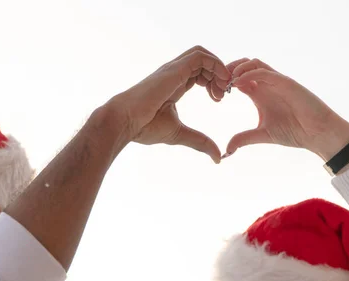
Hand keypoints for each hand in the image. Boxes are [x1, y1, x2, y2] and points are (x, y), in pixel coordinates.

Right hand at [107, 46, 230, 162]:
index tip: (219, 99)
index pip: (199, 73)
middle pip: (203, 62)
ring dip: (218, 68)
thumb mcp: (179, 134)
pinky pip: (200, 56)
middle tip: (223, 94)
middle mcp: (174, 73)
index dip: (214, 82)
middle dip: (219, 74)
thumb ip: (200, 142)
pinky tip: (219, 83)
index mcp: (174, 85)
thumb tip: (218, 158)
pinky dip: (215, 64)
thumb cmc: (144, 127)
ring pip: (202, 54)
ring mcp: (174, 69)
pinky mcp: (174, 69)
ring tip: (223, 88)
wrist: (125, 121)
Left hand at [223, 58, 348, 160]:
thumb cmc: (294, 132)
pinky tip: (237, 84)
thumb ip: (244, 138)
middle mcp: (267, 84)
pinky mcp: (286, 82)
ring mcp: (276, 81)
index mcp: (259, 93)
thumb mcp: (262, 135)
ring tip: (225, 82)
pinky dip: (249, 74)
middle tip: (215, 83)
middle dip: (227, 70)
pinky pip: (264, 71)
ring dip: (236, 68)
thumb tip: (226, 150)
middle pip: (243, 65)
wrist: (318, 133)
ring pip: (253, 63)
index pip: (238, 78)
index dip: (224, 82)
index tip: (213, 93)